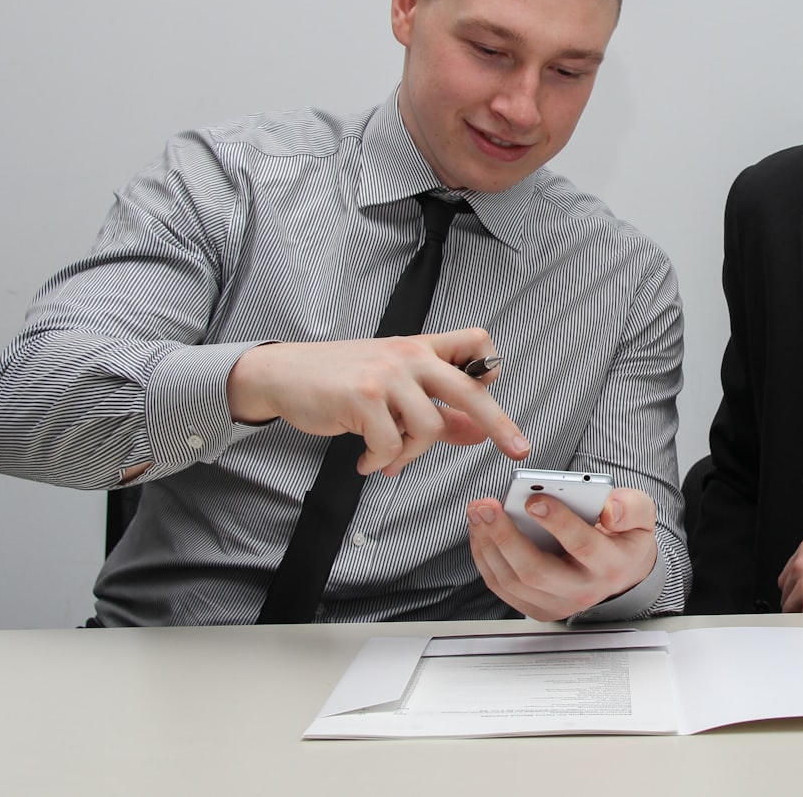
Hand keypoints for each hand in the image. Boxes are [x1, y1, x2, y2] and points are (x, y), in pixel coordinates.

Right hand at [226, 327, 529, 475]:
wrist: (284, 374)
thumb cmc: (342, 380)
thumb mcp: (394, 387)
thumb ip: (439, 410)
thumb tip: (478, 433)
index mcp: (421, 348)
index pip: (475, 342)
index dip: (489, 367)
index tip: (493, 389)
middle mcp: (409, 356)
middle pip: (469, 389)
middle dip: (499, 424)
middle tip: (518, 449)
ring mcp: (386, 375)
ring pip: (428, 428)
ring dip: (410, 455)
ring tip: (389, 458)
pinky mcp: (362, 397)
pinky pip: (391, 445)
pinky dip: (381, 461)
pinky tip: (367, 460)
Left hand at [467, 487, 657, 620]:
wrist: (622, 570)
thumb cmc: (624, 537)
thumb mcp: (641, 515)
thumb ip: (631, 507)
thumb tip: (609, 510)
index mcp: (611, 565)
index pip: (582, 545)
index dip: (557, 522)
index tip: (534, 499)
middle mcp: (584, 591)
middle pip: (536, 571)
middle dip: (506, 536)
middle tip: (487, 505)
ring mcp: (558, 604)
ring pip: (513, 581)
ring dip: (488, 545)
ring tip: (478, 512)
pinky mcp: (538, 608)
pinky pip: (503, 587)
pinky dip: (485, 558)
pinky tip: (480, 530)